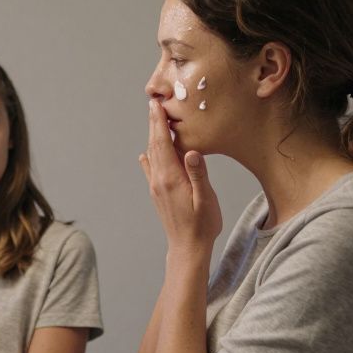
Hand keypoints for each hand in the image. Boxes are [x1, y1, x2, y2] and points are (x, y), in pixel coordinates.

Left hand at [139, 99, 221, 253]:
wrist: (187, 248)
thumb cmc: (202, 225)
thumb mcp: (205, 199)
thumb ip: (198, 174)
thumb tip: (191, 151)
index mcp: (171, 177)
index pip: (163, 143)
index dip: (160, 123)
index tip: (158, 105)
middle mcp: (159, 180)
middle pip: (155, 145)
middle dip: (154, 124)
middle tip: (154, 104)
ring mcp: (156, 187)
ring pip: (153, 156)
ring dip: (152, 137)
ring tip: (154, 121)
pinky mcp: (158, 194)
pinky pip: (151, 170)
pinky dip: (150, 157)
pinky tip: (146, 154)